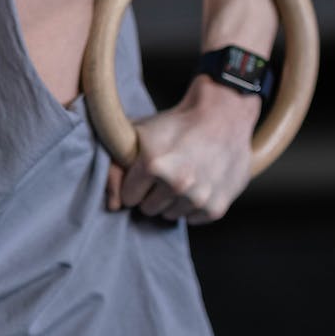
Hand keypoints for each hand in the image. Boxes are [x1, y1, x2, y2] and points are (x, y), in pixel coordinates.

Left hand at [105, 75, 259, 223]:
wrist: (222, 116)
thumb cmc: (175, 124)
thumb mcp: (138, 134)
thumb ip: (115, 166)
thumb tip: (112, 206)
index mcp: (153, 165)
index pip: (128, 197)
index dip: (135, 183)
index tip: (145, 172)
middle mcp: (176, 184)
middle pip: (147, 209)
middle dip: (152, 193)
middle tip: (166, 172)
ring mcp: (198, 197)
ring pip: (169, 215)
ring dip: (173, 200)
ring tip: (184, 176)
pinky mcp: (216, 207)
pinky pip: (191, 218)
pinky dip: (193, 206)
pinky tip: (200, 183)